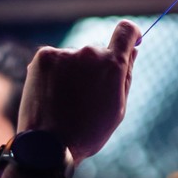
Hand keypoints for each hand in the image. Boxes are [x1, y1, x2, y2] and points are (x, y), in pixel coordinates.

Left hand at [17, 20, 139, 163]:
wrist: (49, 146)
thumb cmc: (88, 133)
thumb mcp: (117, 108)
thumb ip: (126, 76)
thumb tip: (133, 49)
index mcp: (113, 65)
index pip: (126, 31)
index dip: (130, 33)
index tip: (130, 38)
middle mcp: (90, 53)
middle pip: (96, 53)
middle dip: (93, 69)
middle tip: (83, 98)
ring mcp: (65, 53)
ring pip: (72, 58)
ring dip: (70, 73)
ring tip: (62, 102)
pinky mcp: (44, 56)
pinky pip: (54, 60)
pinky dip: (52, 74)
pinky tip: (49, 95)